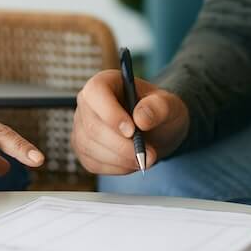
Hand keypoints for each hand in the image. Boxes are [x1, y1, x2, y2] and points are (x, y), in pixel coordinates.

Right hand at [71, 70, 189, 174]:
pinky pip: (93, 163)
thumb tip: (141, 118)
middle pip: (93, 127)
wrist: (156, 131)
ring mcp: (81, 126)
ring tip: (145, 159)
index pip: (95, 93)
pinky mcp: (82, 148)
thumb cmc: (159, 112)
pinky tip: (132, 162)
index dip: (110, 113)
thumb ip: (159, 107)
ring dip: (121, 159)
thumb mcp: (169, 105)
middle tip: (149, 155)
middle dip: (122, 146)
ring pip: (90, 147)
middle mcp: (87, 103)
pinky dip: (116, 168)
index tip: (132, 131)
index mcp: (105, 82)